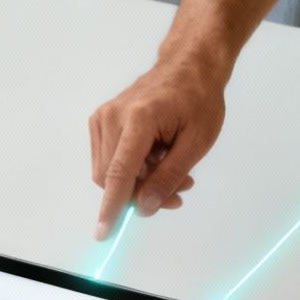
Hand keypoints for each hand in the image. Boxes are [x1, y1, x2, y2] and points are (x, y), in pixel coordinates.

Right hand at [89, 59, 224, 236]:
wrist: (188, 66)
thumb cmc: (198, 99)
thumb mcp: (196, 143)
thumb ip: (169, 177)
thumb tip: (144, 207)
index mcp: (139, 119)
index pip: (119, 173)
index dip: (112, 207)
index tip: (104, 233)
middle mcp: (113, 117)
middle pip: (112, 178)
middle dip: (140, 194)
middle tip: (178, 194)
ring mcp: (103, 118)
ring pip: (109, 173)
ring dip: (138, 183)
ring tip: (174, 173)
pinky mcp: (101, 121)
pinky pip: (109, 160)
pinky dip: (132, 170)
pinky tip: (157, 159)